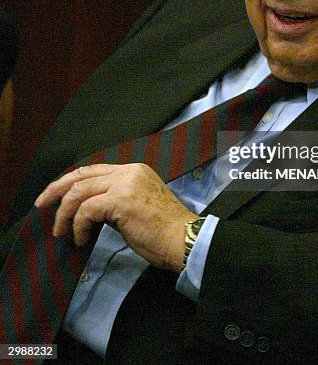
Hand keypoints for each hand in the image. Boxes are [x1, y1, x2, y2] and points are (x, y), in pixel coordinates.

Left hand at [34, 163, 197, 272]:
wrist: (184, 238)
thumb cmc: (164, 229)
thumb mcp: (139, 204)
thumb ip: (116, 199)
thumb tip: (90, 209)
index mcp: (134, 169)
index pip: (93, 170)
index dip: (70, 182)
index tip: (54, 196)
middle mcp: (128, 171)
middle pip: (81, 174)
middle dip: (56, 190)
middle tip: (41, 206)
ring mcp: (124, 183)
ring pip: (79, 192)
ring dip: (64, 214)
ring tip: (61, 231)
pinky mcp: (120, 200)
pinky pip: (86, 210)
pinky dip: (78, 226)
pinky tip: (82, 239)